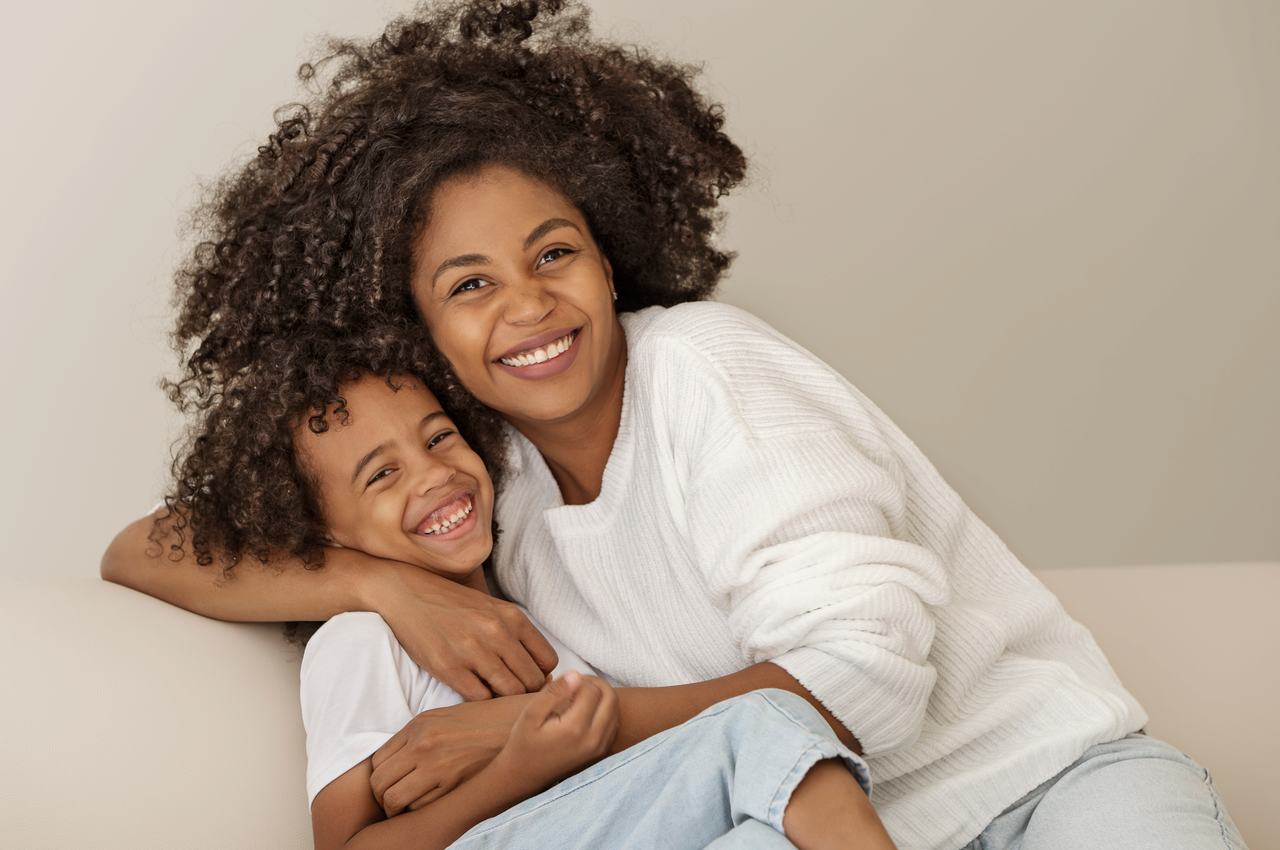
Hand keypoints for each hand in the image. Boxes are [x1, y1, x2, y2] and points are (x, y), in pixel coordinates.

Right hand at [361, 555, 558, 699]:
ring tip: (494, 696)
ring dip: (504, 700)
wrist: (406, 594)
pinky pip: (480, 698)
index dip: (542, 676)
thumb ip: (516, 634)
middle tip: (512, 695)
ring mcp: (473, 651)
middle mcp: (497, 632)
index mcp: (512, 617)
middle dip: (527, 693)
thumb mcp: (491, 608)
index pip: (548, 661)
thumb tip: (540, 672)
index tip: (529, 681)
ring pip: (510, 693)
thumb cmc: (452, 604)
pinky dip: (481, 702)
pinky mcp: (448, 667)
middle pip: (533, 681)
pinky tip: (473, 693)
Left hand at [371, 693, 533, 815]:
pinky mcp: (453, 782)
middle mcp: (422, 743)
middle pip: (379, 782)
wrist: (522, 723)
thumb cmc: (488, 721)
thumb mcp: (448, 717)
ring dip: (399, 808)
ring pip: (394, 799)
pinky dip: (422, 811)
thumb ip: (420, 736)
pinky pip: (420, 807)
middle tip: (397, 802)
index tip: (391, 784)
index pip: (377, 762)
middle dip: (383, 798)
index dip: (381, 778)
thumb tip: (398, 761)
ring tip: (412, 808)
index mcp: (419, 725)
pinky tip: (435, 805)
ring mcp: (437, 763)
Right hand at [494, 671, 619, 791]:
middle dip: (596, 683)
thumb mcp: (530, 714)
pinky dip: (605, 710)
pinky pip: (614, 723)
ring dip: (602, 695)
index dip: (579, 679)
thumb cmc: (523, 743)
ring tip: (579, 695)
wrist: (524, 776)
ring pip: (615, 709)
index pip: (592, 690)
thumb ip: (554, 693)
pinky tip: (586, 709)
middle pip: (610, 697)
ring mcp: (600, 748)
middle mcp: (593, 739)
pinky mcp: (601, 752)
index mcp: (575, 728)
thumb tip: (576, 675)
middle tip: (576, 683)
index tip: (564, 683)